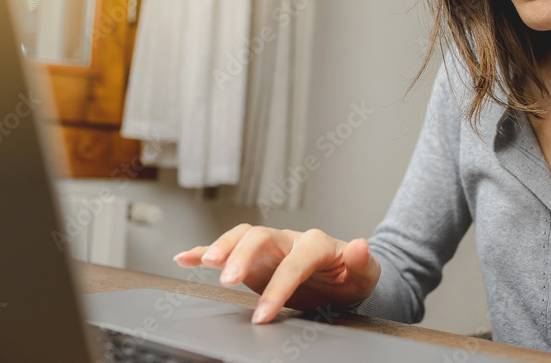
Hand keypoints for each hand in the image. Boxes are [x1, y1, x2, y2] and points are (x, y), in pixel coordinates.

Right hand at [173, 224, 379, 323]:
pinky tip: (185, 257)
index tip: (263, 313)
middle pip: (261, 236)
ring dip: (222, 247)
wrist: (344, 277)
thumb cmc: (352, 277)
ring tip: (204, 261)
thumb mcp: (365, 274)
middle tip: (228, 280)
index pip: (294, 261)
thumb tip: (361, 245)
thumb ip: (362, 262)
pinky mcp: (255, 257)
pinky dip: (205, 250)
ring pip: (242, 236)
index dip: (279, 286)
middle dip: (243, 256)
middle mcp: (289, 240)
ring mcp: (270, 247)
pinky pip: (228, 248)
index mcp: (315, 244)